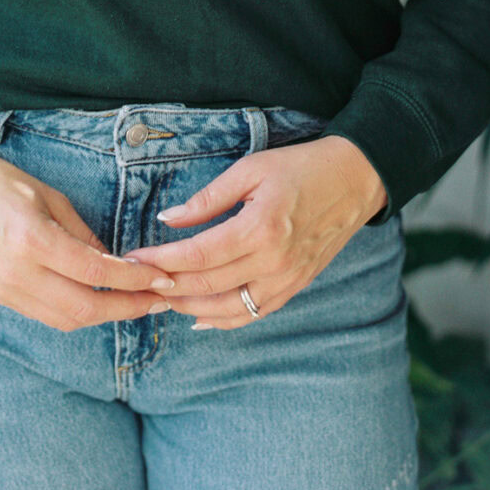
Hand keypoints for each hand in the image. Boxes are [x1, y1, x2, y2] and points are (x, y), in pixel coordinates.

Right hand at [0, 137, 178, 330]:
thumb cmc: (0, 181)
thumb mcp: (49, 196)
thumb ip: (83, 234)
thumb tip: (115, 264)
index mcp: (33, 240)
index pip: (96, 271)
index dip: (134, 279)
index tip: (162, 277)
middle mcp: (19, 273)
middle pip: (85, 308)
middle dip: (128, 308)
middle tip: (159, 299)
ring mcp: (6, 290)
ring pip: (67, 320)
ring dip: (105, 316)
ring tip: (137, 304)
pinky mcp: (0, 297)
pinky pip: (47, 316)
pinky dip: (77, 313)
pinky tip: (99, 301)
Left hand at [117, 135, 387, 328]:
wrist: (354, 181)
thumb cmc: (300, 168)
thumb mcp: (252, 169)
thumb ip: (209, 198)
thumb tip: (169, 219)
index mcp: (260, 227)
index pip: (198, 255)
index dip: (162, 259)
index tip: (134, 257)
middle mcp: (273, 261)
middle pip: (208, 285)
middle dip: (168, 285)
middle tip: (138, 281)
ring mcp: (286, 279)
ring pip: (228, 309)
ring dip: (190, 307)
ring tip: (161, 299)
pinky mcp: (295, 287)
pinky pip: (253, 313)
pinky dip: (224, 320)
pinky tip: (200, 318)